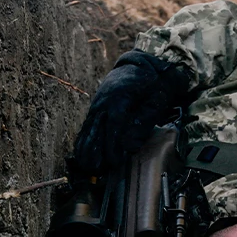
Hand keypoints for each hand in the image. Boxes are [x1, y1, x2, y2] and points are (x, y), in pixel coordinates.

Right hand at [73, 51, 187, 172]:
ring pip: (88, 128)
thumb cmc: (152, 84)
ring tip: (85, 167)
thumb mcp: (156, 101)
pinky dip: (84, 139)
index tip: (112, 163)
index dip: (111, 146)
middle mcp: (104, 101)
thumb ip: (143, 123)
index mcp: (119, 98)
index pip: (113, 126)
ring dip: (86, 148)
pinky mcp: (96, 107)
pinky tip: (80, 153)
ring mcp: (98, 103)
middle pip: (96, 129)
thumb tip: (129, 147)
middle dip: (94, 152)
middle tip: (95, 171)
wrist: (142, 65)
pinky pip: (87, 125)